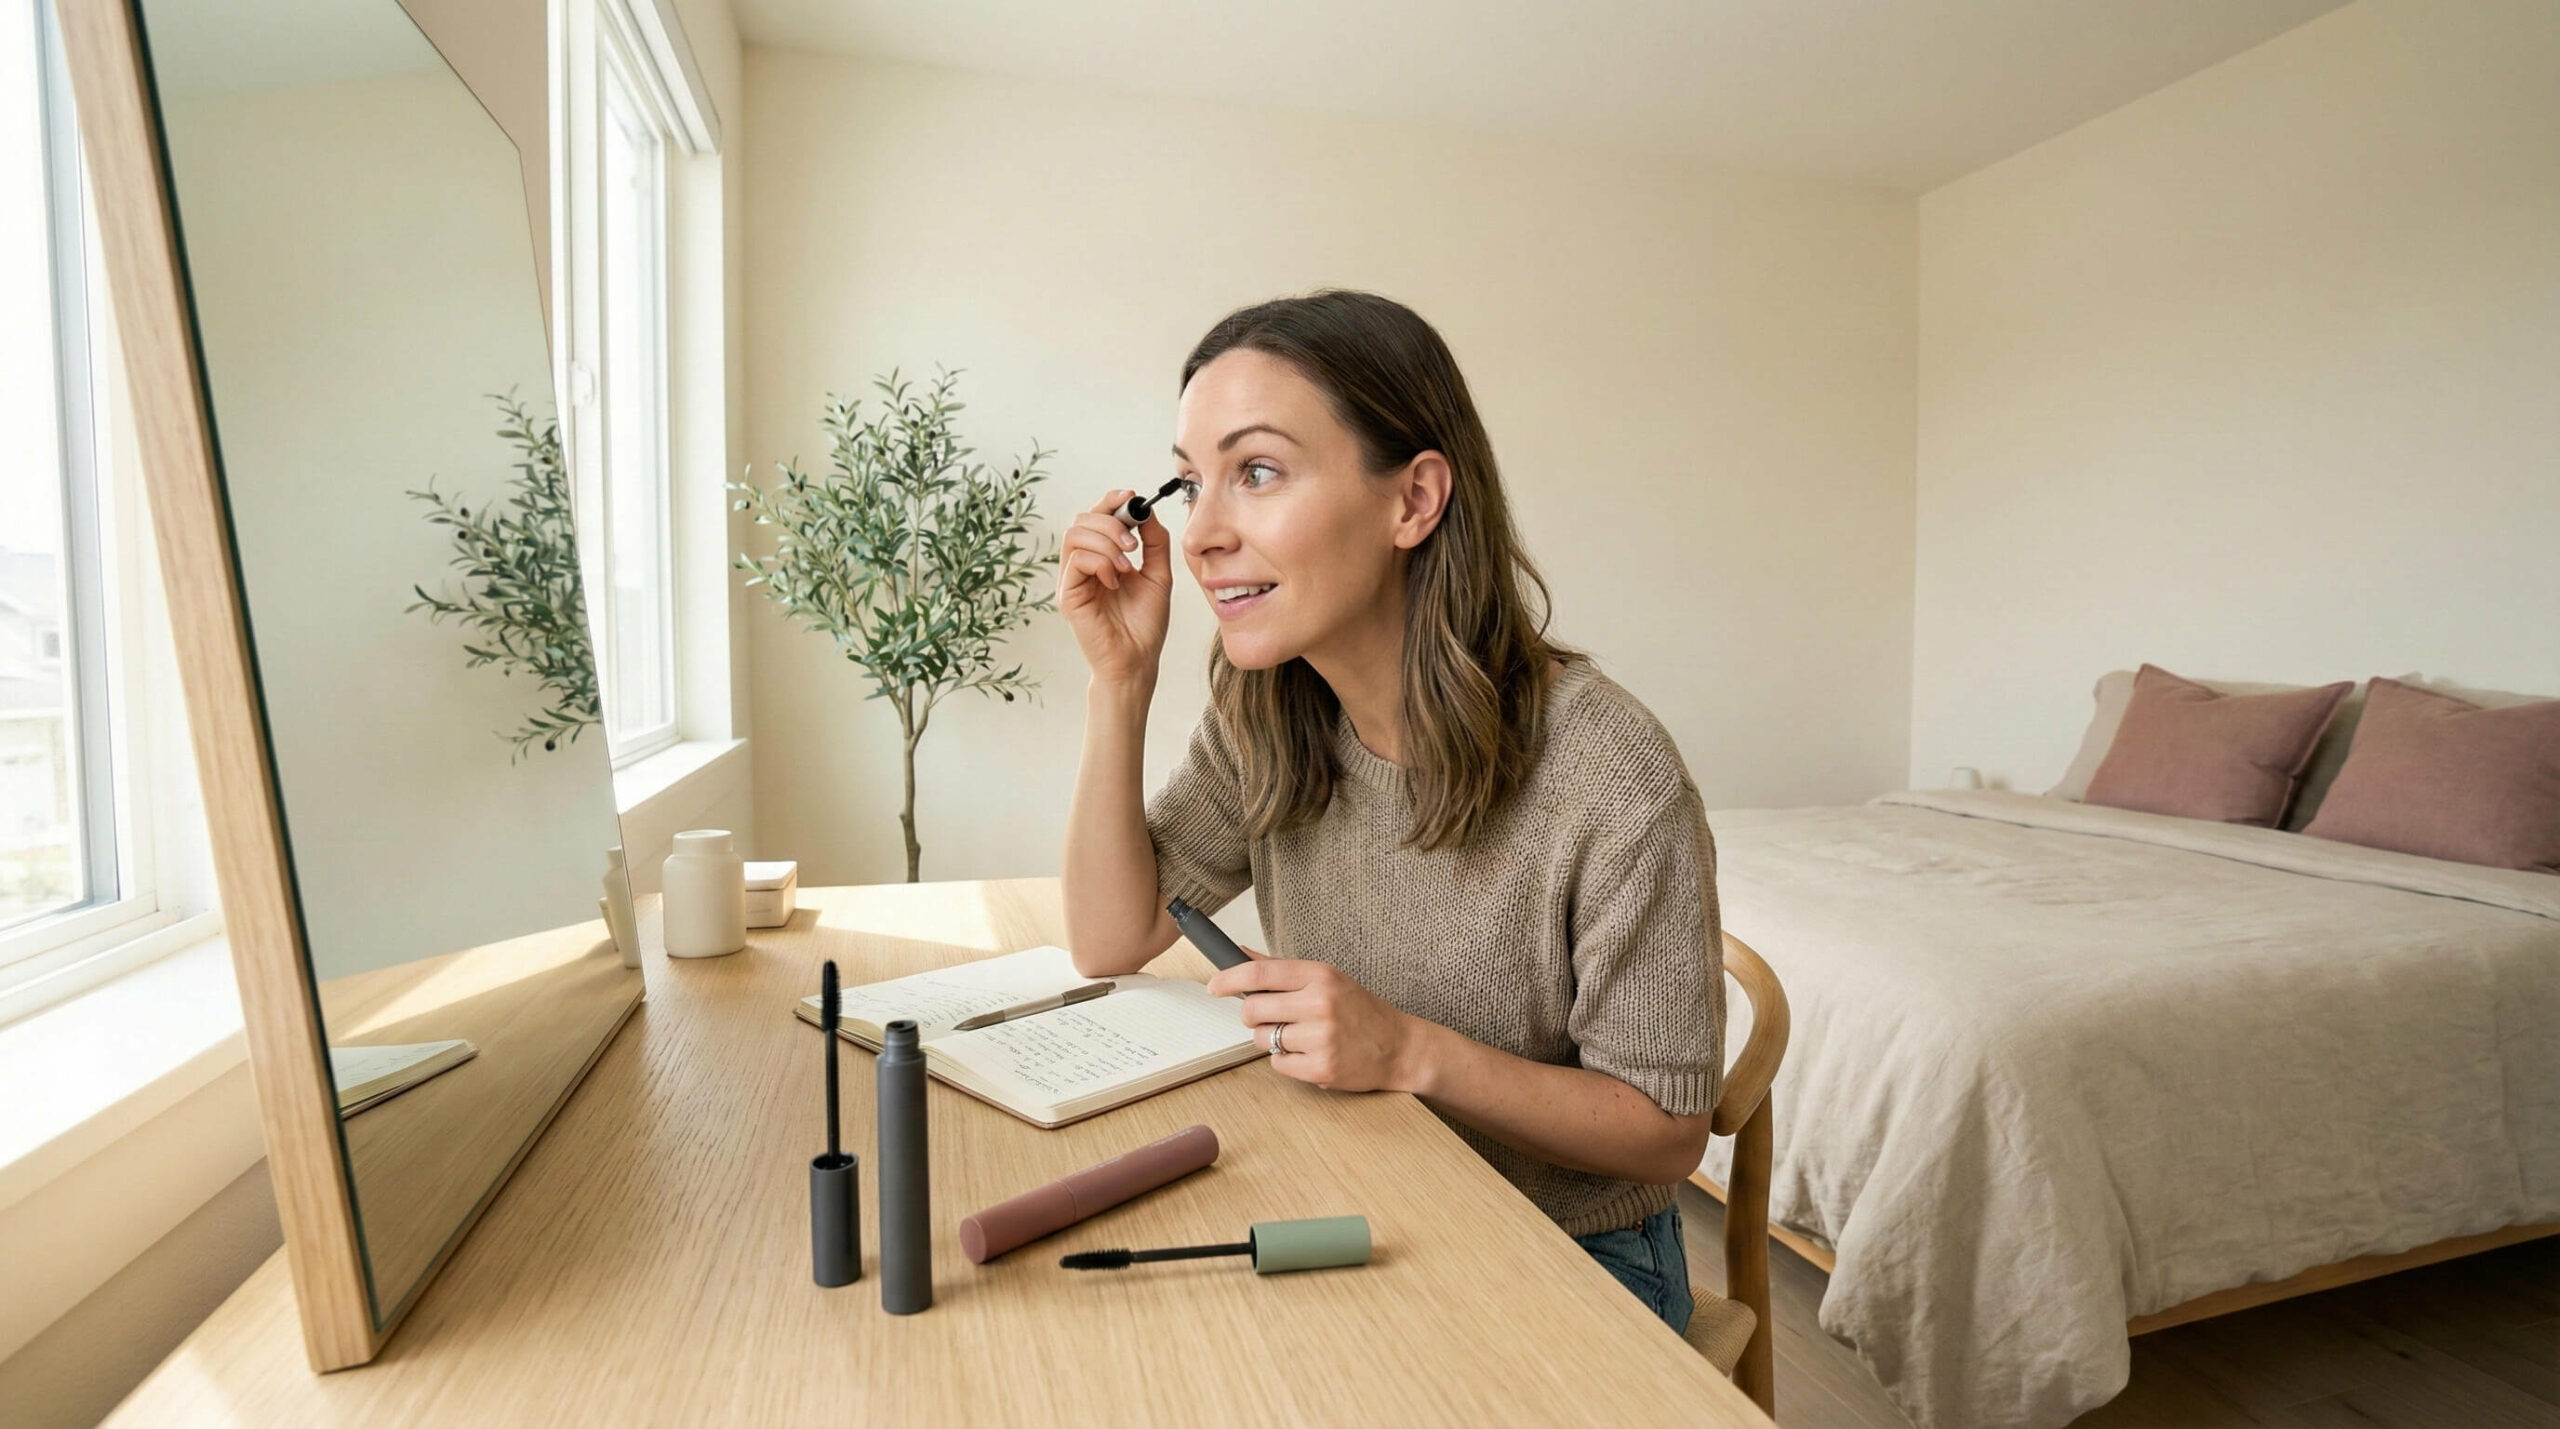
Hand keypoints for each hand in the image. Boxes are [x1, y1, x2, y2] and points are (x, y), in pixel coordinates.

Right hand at [1059, 489, 1172, 687]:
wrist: (1138, 661)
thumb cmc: (1145, 624)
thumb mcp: (1158, 575)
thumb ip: (1154, 543)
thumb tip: (1148, 511)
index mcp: (1100, 557)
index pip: (1095, 517)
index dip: (1111, 501)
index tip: (1133, 498)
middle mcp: (1081, 565)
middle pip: (1081, 519)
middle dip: (1111, 521)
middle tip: (1133, 544)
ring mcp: (1071, 580)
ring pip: (1075, 535)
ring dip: (1106, 541)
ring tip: (1127, 564)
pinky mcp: (1067, 595)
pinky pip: (1076, 560)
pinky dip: (1101, 562)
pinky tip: (1116, 580)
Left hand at [1205, 956, 1418, 1093]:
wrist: (1399, 1047)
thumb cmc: (1359, 1010)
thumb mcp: (1327, 980)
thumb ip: (1282, 969)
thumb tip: (1240, 953)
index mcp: (1320, 976)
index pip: (1260, 973)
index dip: (1229, 979)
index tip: (1214, 986)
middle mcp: (1319, 1004)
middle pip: (1253, 1009)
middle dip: (1252, 1016)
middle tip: (1269, 1017)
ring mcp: (1320, 1038)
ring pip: (1263, 1039)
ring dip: (1271, 1040)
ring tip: (1299, 1037)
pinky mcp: (1320, 1068)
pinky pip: (1278, 1064)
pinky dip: (1286, 1062)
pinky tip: (1309, 1054)